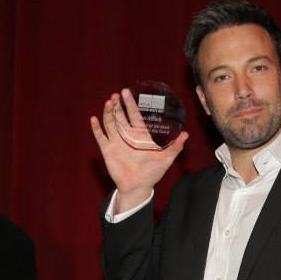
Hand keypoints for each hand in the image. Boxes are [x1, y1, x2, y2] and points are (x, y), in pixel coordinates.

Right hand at [90, 88, 187, 212]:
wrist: (138, 187)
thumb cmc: (152, 173)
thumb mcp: (166, 159)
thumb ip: (175, 147)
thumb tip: (186, 134)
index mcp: (140, 135)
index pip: (134, 115)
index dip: (130, 104)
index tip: (126, 92)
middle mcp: (127, 136)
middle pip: (120, 117)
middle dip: (118, 106)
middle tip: (116, 94)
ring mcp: (116, 142)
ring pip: (110, 124)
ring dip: (108, 113)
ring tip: (108, 103)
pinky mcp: (108, 151)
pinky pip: (101, 138)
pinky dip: (97, 129)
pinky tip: (94, 119)